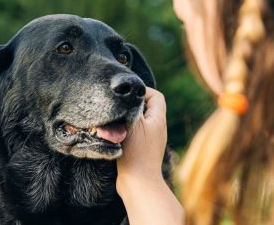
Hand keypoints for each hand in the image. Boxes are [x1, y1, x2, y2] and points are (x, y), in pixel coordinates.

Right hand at [116, 87, 182, 223]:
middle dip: (132, 105)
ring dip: (126, 119)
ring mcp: (151, 140)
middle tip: (118, 108)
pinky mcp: (142, 151)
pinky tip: (114, 136)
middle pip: (147, 108)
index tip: (126, 95)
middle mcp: (157, 128)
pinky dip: (125, 132)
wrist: (138, 183)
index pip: (155, 96)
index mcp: (158, 119)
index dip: (142, 91)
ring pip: (139, 121)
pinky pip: (135, 134)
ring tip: (115, 123)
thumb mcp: (133, 123)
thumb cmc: (136, 152)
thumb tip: (128, 95)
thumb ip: (132, 106)